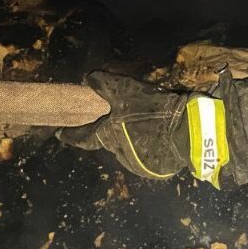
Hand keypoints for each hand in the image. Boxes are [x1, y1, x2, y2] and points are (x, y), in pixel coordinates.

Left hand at [57, 71, 190, 179]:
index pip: (83, 137)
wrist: (187, 133)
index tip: (60, 134)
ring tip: (149, 126)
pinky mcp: (156, 170)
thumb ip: (105, 85)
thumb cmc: (152, 110)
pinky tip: (160, 137)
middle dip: (114, 133)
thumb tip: (88, 78)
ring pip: (129, 149)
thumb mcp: (127, 91)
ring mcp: (138, 164)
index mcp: (109, 136)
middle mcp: (119, 154)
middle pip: (110, 142)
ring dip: (134, 139)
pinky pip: (147, 156)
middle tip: (124, 121)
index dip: (71, 135)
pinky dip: (150, 147)